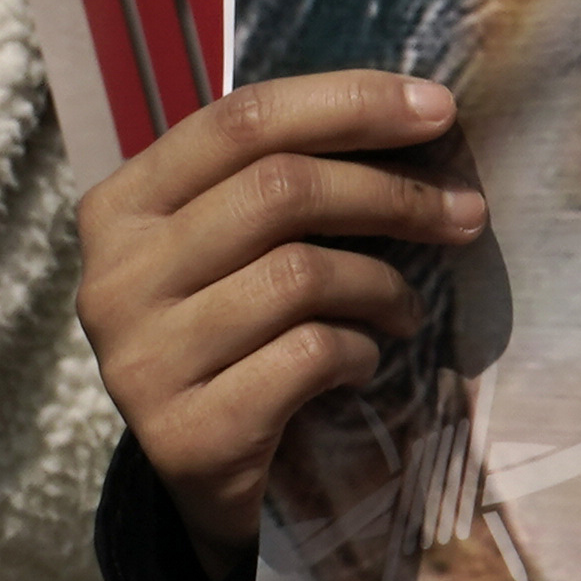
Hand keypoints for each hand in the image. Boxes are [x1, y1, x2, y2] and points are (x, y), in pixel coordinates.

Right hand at [77, 73, 483, 558]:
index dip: (349, 103)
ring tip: (405, 308)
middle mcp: (114, 277)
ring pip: (299, 273)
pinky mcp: (185, 434)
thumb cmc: (243, 336)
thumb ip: (293, 179)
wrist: (208, 476)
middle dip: (393, 192)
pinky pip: (307, 356)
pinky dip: (359, 352)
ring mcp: (140, 358)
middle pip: (279, 188)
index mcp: (123, 206)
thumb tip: (424, 115)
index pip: (241, 119)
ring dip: (382, 285)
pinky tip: (362, 363)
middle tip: (465, 213)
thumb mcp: (244, 246)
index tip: (440, 110)